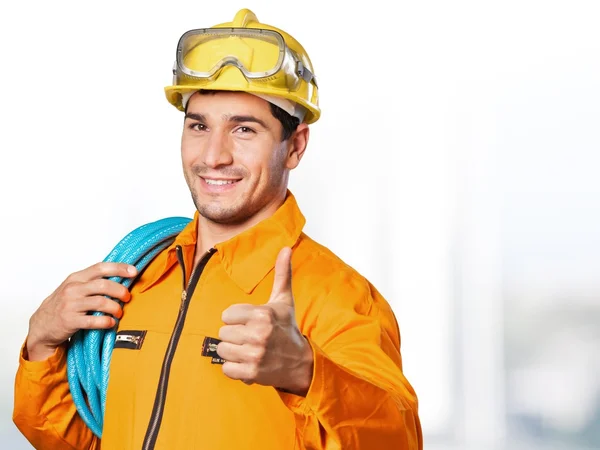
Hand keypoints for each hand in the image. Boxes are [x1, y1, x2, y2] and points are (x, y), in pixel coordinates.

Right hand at [26, 262, 136, 360]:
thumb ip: (94, 281)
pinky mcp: (70, 321)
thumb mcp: (75, 288)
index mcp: (76, 278)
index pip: (100, 268)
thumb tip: (122, 277)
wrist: (42, 325)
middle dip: (120, 291)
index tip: (133, 271)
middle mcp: (73, 289)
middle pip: (103, 285)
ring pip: (101, 302)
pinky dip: (107, 322)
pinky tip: (111, 323)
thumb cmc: (64, 305)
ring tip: (119, 312)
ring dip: (115, 308)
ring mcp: (70, 305)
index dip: (119, 268)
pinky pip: (94, 321)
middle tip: (127, 297)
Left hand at [217, 247, 313, 395]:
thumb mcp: (284, 301)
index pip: (227, 315)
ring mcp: (255, 355)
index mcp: (262, 314)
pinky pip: (226, 369)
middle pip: (223, 333)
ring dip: (232, 352)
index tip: (250, 323)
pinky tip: (247, 363)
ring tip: (247, 350)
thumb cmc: (287, 328)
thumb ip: (282, 274)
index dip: (236, 319)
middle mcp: (258, 334)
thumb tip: (286, 248)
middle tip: (250, 338)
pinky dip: (234, 368)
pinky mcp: (251, 373)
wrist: (300, 362)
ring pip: (222, 350)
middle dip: (234, 336)